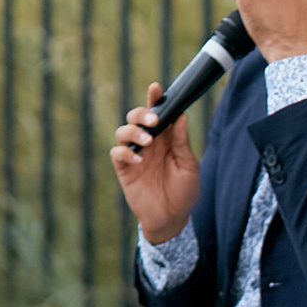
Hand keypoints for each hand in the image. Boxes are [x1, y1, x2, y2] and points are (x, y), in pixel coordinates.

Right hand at [110, 84, 198, 246]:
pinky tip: (138, 160)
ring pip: (123, 131)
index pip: (158, 113)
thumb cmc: (184, 191)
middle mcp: (148, 143)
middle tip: (153, 122)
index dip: (155, 99)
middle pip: (135, 117)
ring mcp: (135, 155)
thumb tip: (180, 115)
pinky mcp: (125, 169)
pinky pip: (117, 153)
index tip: (156, 88)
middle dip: (141, 114)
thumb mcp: (189, 165)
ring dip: (133, 131)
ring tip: (147, 142)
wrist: (172, 218)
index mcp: (166, 138)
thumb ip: (182, 142)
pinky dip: (125, 152)